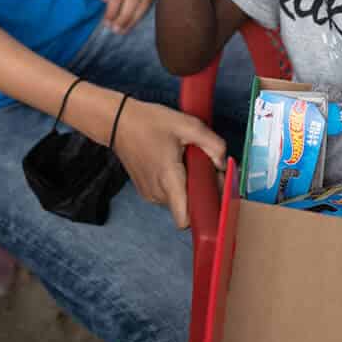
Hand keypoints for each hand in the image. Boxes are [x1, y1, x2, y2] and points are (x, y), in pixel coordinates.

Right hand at [113, 98, 224, 228]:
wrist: (118, 122)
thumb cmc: (149, 122)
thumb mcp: (186, 124)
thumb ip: (212, 143)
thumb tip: (223, 163)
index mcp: (168, 179)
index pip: (185, 219)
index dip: (204, 212)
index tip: (213, 194)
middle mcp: (157, 193)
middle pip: (188, 207)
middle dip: (201, 191)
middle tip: (203, 166)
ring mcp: (149, 194)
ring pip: (179, 201)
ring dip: (188, 186)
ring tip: (185, 160)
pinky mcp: (146, 191)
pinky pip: (168, 195)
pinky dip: (176, 184)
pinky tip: (174, 163)